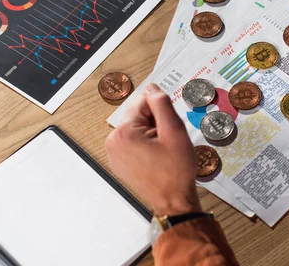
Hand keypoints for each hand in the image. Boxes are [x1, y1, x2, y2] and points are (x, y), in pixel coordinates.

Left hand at [106, 84, 201, 215]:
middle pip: (138, 115)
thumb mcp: (174, 131)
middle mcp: (112, 141)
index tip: (170, 130)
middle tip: (168, 141)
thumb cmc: (176, 168)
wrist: (173, 200)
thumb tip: (152, 88)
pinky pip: (133, 141)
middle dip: (156, 122)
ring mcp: (113, 153)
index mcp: (123, 133)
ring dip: (152, 133)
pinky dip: (146, 144)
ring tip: (163, 150)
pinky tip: (157, 157)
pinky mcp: (118, 162)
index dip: (162, 112)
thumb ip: (162, 105)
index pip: (144, 103)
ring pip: (137, 128)